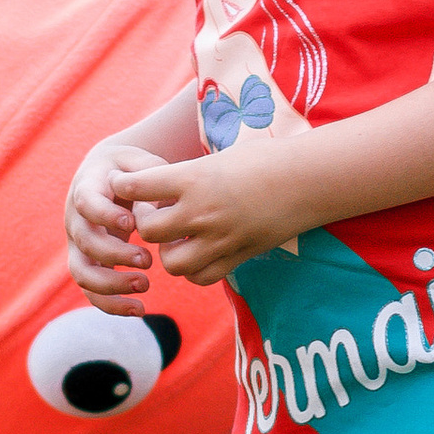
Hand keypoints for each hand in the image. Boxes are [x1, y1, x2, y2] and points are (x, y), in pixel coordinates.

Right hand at [67, 135, 153, 305]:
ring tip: (145, 285)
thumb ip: (148, 179)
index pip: (87, 203)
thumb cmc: (130, 169)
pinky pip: (91, 292)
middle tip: (147, 260)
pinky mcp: (88, 263)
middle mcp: (77, 219)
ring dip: (111, 286)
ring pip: (82, 273)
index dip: (105, 215)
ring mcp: (78, 244)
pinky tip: (140, 310)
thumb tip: (153, 213)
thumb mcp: (140, 162)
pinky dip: (112, 305)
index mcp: (87, 188)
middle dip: (115, 255)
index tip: (131, 223)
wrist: (108, 174)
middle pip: (85, 242)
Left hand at [117, 136, 305, 285]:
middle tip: (153, 212)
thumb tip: (159, 185)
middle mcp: (201, 211)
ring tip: (176, 237)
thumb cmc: (266, 158)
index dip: (124, 185)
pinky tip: (197, 253)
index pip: (138, 186)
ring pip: (171, 262)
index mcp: (194, 178)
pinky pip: (201, 277)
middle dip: (143, 223)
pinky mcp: (238, 256)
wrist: (309, 179)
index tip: (125, 183)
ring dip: (166, 251)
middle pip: (148, 231)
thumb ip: (188, 175)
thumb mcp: (219, 157)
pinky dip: (193, 269)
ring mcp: (220, 238)